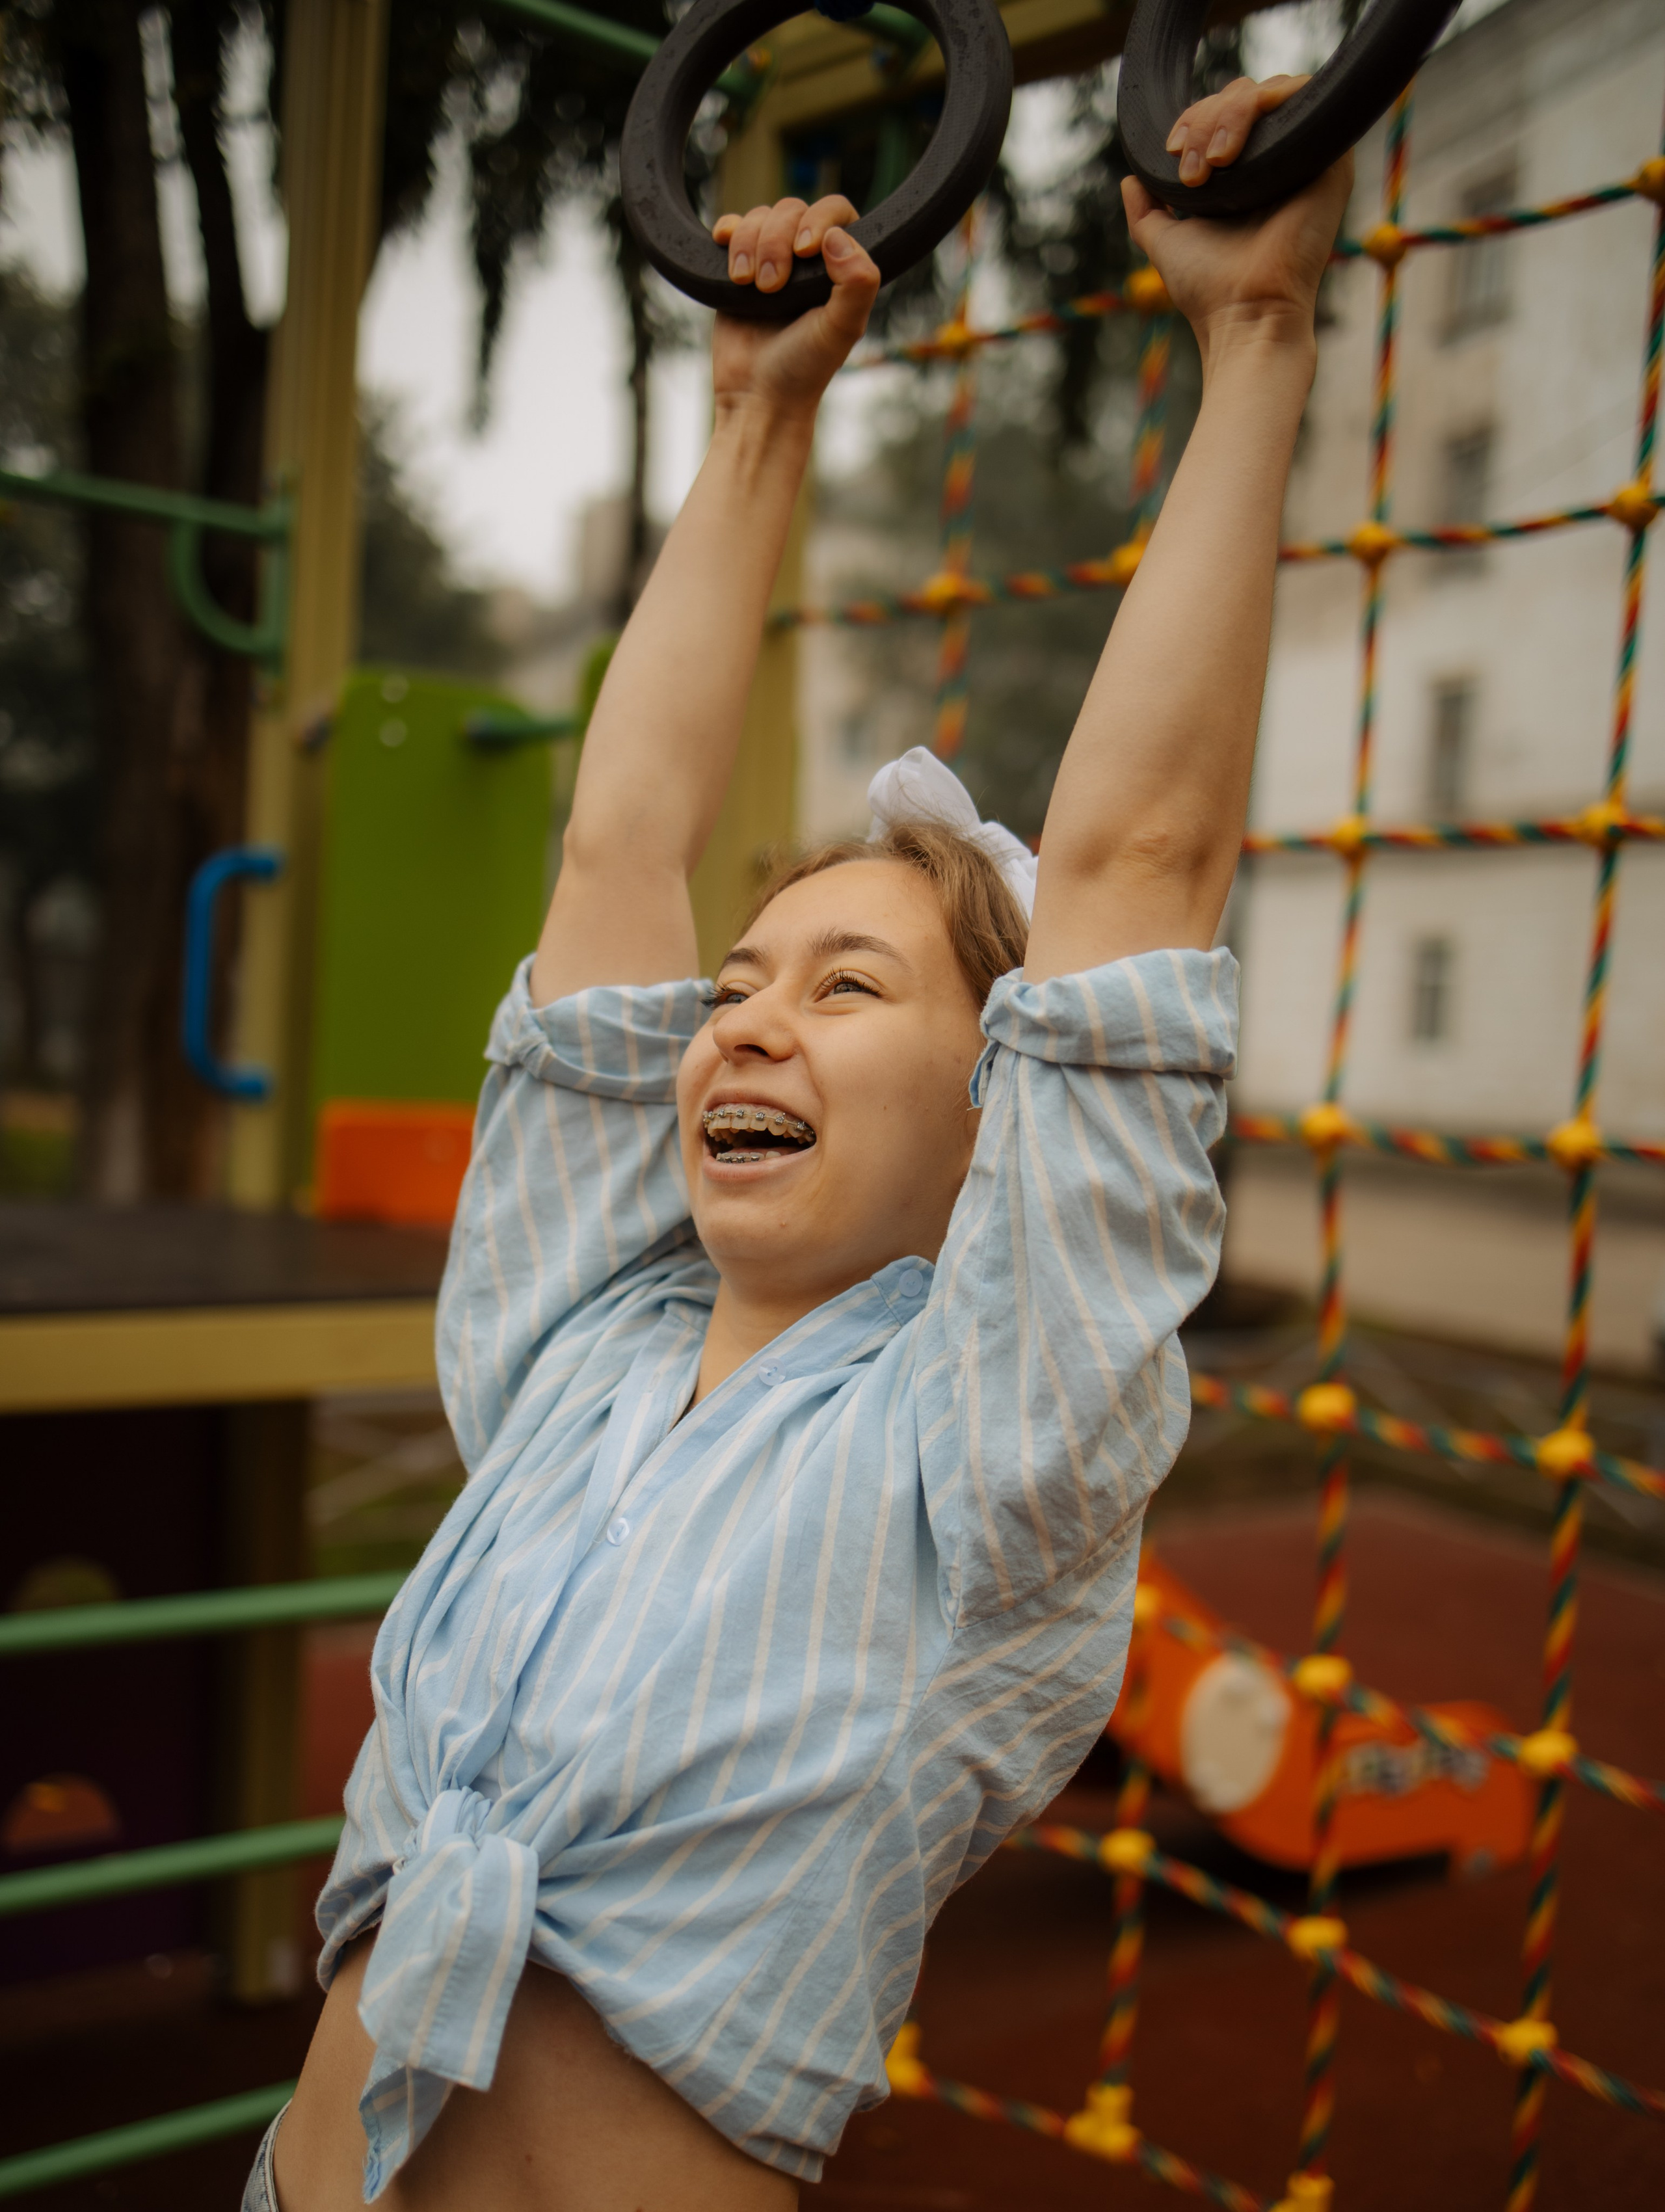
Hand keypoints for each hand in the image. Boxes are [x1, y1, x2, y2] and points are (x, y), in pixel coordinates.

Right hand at [709, 195, 880, 418]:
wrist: (756, 395)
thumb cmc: (804, 367)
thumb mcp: (842, 329)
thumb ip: (857, 283)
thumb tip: (836, 236)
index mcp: (841, 267)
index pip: (836, 210)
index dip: (819, 218)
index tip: (805, 251)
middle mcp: (809, 259)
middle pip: (791, 209)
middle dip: (776, 240)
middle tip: (771, 288)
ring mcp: (773, 260)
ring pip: (759, 216)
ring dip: (750, 244)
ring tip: (749, 285)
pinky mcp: (740, 268)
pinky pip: (732, 227)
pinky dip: (728, 233)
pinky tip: (726, 251)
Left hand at [1122, 76, 1351, 358]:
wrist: (1245, 312)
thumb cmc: (1208, 288)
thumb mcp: (1165, 242)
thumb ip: (1148, 213)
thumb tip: (1130, 179)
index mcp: (1249, 176)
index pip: (1224, 116)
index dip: (1194, 121)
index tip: (1174, 153)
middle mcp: (1281, 162)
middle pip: (1243, 97)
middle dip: (1205, 119)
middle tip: (1192, 170)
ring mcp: (1308, 156)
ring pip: (1269, 91)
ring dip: (1226, 115)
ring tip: (1213, 165)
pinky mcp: (1331, 156)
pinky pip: (1303, 93)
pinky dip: (1264, 102)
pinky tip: (1235, 148)